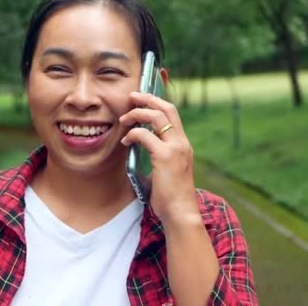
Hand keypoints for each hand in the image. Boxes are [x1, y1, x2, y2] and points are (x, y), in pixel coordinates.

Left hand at [119, 91, 199, 223]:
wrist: (180, 212)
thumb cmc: (171, 197)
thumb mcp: (166, 171)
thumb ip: (157, 157)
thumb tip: (138, 149)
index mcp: (183, 144)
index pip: (173, 114)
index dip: (157, 102)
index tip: (142, 100)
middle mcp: (182, 142)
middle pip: (167, 108)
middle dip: (148, 98)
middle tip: (132, 96)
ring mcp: (175, 148)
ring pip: (157, 116)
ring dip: (137, 113)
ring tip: (124, 118)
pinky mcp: (165, 156)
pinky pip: (145, 135)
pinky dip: (132, 134)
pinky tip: (125, 141)